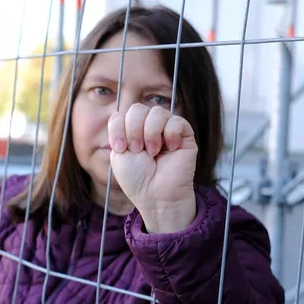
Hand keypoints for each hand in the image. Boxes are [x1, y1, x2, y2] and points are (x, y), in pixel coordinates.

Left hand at [108, 104, 197, 232]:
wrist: (156, 195)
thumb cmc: (137, 179)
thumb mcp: (118, 154)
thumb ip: (119, 129)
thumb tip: (130, 115)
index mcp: (132, 132)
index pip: (122, 114)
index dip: (118, 128)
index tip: (120, 148)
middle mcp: (149, 128)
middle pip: (137, 108)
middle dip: (133, 129)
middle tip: (138, 150)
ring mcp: (167, 130)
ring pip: (157, 112)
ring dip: (150, 133)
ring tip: (153, 152)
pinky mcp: (185, 135)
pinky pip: (177, 120)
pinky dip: (170, 134)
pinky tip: (171, 149)